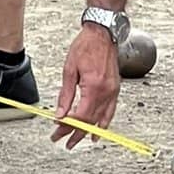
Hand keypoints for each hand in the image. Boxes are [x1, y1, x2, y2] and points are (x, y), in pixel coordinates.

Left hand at [52, 26, 120, 148]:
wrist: (103, 33)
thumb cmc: (86, 46)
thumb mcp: (69, 69)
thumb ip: (65, 94)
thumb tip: (59, 114)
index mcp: (93, 87)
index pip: (80, 116)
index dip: (67, 126)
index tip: (57, 130)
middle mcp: (106, 92)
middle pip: (89, 121)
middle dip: (75, 132)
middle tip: (63, 140)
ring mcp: (113, 92)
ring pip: (100, 119)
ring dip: (87, 132)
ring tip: (76, 140)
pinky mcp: (115, 89)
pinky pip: (110, 112)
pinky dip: (103, 124)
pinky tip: (97, 132)